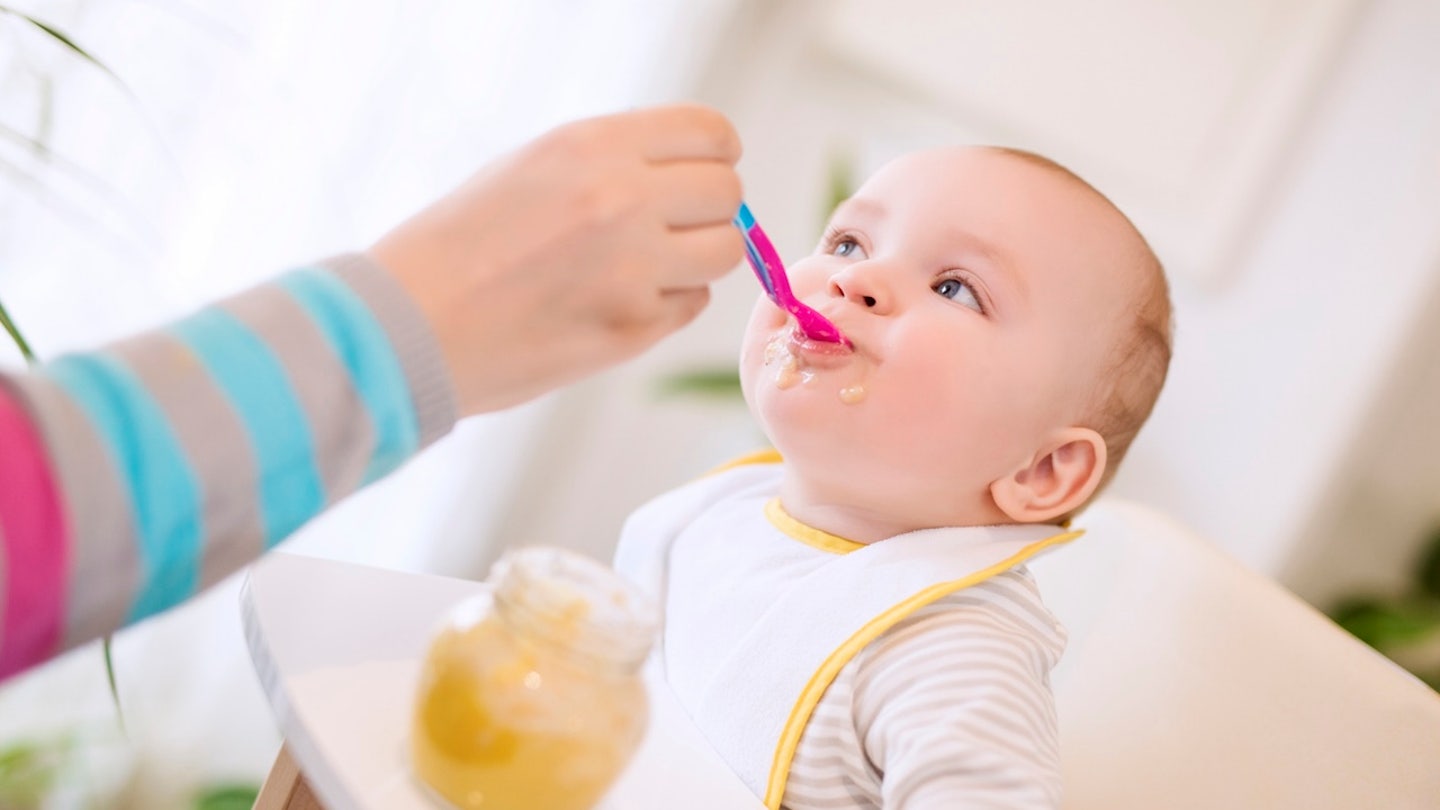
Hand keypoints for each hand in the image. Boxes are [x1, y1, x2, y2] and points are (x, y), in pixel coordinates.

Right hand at [369, 103, 743, 414]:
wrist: (407, 327)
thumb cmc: (458, 244)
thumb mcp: (532, 166)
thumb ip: (612, 160)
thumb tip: (686, 170)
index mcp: (593, 146)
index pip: (710, 134)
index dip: (716, 154)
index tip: (706, 170)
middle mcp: (622, 199)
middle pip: (727, 193)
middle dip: (708, 208)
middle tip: (673, 226)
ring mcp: (633, 269)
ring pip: (724, 252)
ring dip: (697, 258)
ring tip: (646, 266)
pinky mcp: (633, 329)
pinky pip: (690, 305)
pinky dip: (666, 304)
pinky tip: (615, 302)